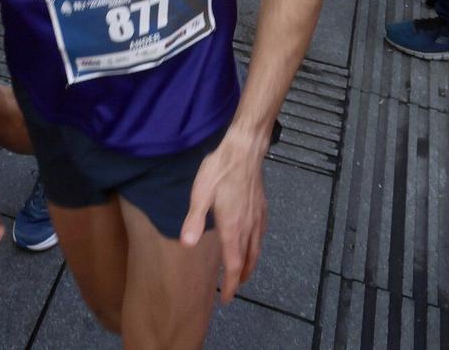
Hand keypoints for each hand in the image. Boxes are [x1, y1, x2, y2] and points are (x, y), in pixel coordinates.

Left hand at [181, 132, 266, 302]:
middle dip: (240, 277)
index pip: (233, 265)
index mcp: (233, 228)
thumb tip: (186, 245)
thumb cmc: (220, 169)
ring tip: (243, 270)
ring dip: (250, 263)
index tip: (226, 299)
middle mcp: (249, 227)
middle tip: (233, 288)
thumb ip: (194, 220)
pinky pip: (261, 234)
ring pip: (257, 248)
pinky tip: (253, 241)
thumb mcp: (201, 193)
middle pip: (248, 260)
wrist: (245, 149)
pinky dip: (256, 245)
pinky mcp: (262, 206)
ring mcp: (258, 216)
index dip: (230, 285)